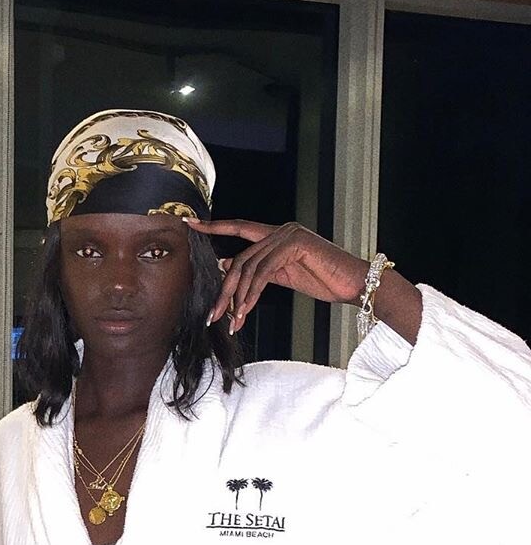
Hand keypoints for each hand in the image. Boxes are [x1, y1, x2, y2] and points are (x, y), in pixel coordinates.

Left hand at [187, 219, 374, 333]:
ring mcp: (288, 234)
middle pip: (240, 259)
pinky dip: (252, 293)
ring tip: (233, 321)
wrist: (354, 284)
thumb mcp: (283, 275)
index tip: (190, 224)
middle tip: (213, 315)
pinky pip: (264, 272)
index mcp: (276, 234)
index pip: (239, 228)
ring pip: (249, 267)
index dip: (214, 226)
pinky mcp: (295, 244)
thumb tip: (226, 265)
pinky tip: (246, 309)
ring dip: (237, 298)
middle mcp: (280, 229)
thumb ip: (258, 270)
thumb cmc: (323, 281)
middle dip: (225, 290)